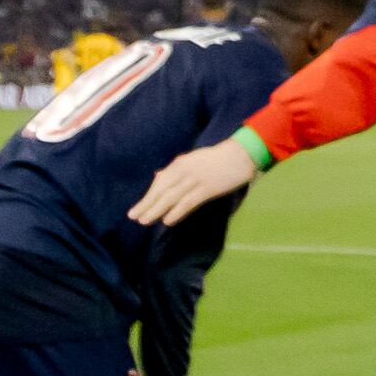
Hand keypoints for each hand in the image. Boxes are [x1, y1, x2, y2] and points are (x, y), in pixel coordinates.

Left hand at [129, 135, 257, 226]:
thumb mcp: (193, 160)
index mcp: (180, 163)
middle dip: (147, 204)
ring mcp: (195, 179)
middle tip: (134, 217)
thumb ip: (176, 169)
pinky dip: (176, 211)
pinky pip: (188, 202)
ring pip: (171, 197)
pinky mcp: (207, 188)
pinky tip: (167, 220)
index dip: (148, 196)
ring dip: (156, 210)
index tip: (137, 208)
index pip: (160, 182)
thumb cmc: (218, 158)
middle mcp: (184, 170)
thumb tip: (158, 176)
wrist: (241, 154)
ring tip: (145, 221)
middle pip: (161, 190)